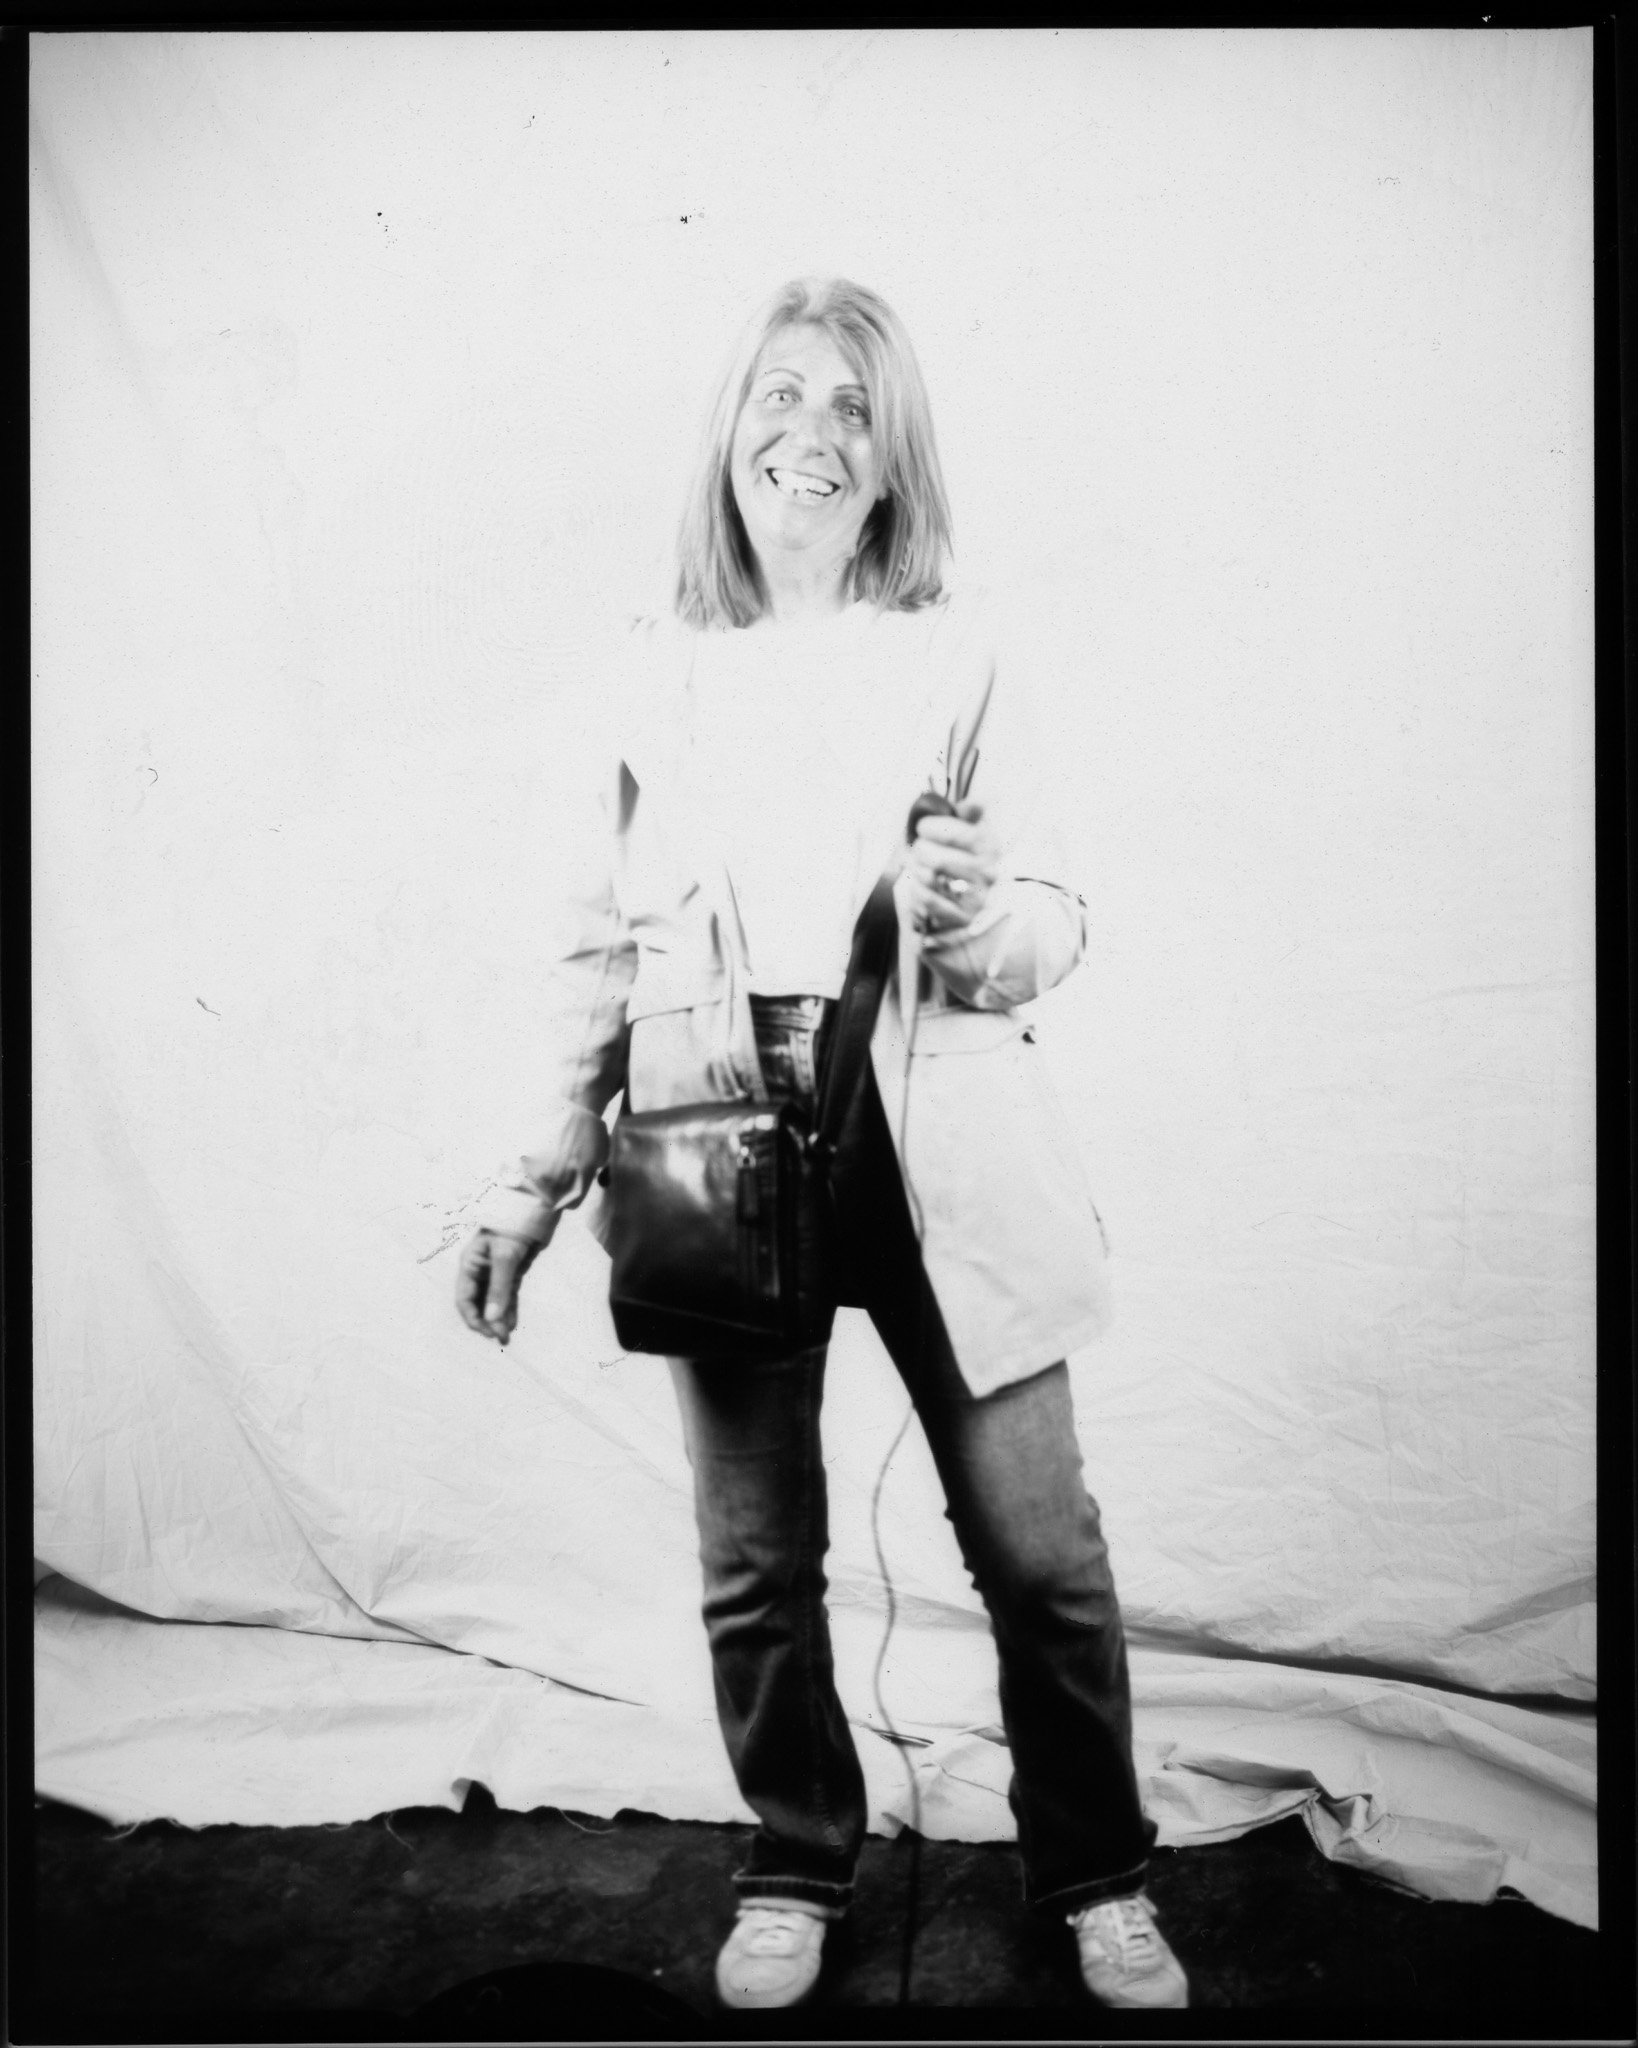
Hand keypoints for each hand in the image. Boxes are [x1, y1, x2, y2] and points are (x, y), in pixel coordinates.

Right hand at [455, 1228, 539, 1344]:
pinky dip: (509, 1309)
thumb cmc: (513, 1225)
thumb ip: (498, 1288)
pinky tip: (512, 1323)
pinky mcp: (512, 1271)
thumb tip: (492, 1319)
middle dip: (487, 1322)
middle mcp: (480, 1269)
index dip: (473, 1318)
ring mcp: (496, 1271)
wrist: (535, 1206)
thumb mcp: (505, 1257)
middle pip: (478, 1303)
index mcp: (470, 1264)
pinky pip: (507, 1295)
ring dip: (498, 1319)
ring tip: (506, 1336)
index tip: (487, 1332)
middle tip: (501, 1338)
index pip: (464, 1299)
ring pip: (493, 1301)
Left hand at [903, 799, 1001, 937]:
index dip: (934, 827)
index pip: (960, 834)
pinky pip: (925, 903)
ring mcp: (977, 900)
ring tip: (914, 865)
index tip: (922, 826)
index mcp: (991, 848)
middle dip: (919, 850)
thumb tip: (977, 802)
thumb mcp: (976, 829)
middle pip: (937, 860)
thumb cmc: (968, 855)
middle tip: (916, 847)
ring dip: (914, 870)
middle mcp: (988, 875)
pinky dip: (915, 891)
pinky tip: (918, 885)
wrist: (975, 898)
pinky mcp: (963, 920)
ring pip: (929, 881)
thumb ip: (972, 812)